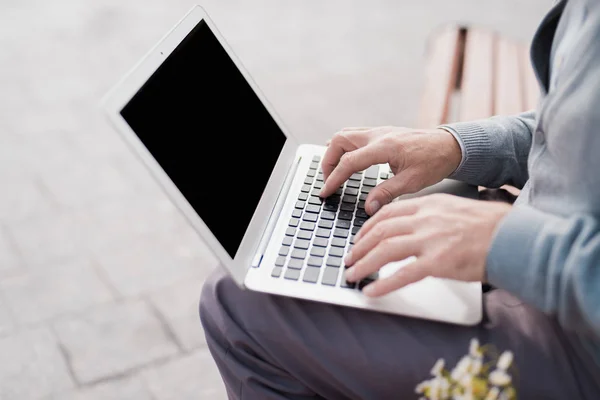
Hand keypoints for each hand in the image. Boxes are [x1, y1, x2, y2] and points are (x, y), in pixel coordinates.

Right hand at [319, 126, 461, 214]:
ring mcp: (378, 132)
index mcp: (384, 147)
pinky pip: (353, 135)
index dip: (333, 179)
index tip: (325, 192)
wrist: (450, 146)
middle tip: (329, 181)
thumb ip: (387, 194)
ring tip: (334, 172)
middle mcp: (378, 135)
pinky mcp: (381, 133)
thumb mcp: (412, 182)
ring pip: (344, 135)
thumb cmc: (435, 161)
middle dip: (328, 162)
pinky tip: (346, 160)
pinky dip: (344, 148)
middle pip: (339, 141)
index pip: (349, 162)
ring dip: (334, 153)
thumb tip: (368, 207)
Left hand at [344, 194, 511, 296]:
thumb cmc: (489, 227)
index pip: (388, 214)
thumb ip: (429, 216)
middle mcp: (426, 220)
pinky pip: (403, 274)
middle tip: (349, 258)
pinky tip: (371, 291)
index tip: (358, 238)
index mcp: (428, 205)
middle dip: (360, 247)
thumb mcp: (454, 210)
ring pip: (385, 250)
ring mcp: (431, 240)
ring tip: (352, 275)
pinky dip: (383, 283)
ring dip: (364, 264)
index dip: (367, 228)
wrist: (514, 237)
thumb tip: (408, 229)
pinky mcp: (439, 262)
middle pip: (381, 231)